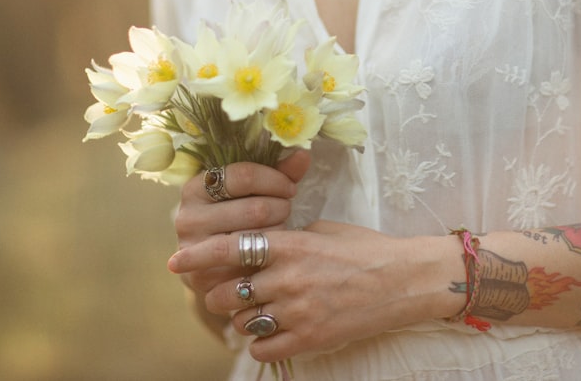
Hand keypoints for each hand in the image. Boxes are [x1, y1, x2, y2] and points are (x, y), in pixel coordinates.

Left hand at [168, 220, 464, 361]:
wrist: (404, 280)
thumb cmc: (365, 249)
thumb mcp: (322, 230)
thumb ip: (286, 238)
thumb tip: (257, 242)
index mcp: (291, 244)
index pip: (231, 248)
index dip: (199, 254)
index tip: (177, 260)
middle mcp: (289, 277)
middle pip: (227, 292)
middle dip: (221, 294)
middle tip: (229, 292)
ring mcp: (298, 311)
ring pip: (243, 322)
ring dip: (242, 318)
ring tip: (258, 311)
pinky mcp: (310, 338)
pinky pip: (264, 349)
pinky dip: (261, 342)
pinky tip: (273, 331)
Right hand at [173, 150, 310, 295]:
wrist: (209, 261)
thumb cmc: (235, 215)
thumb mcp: (249, 190)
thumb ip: (277, 172)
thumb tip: (303, 154)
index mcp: (195, 188)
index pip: (244, 176)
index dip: (275, 179)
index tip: (290, 186)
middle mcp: (187, 219)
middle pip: (256, 209)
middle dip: (281, 208)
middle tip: (286, 210)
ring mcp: (195, 251)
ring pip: (258, 238)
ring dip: (279, 232)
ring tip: (279, 229)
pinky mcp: (206, 278)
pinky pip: (253, 265)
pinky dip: (270, 257)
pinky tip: (272, 251)